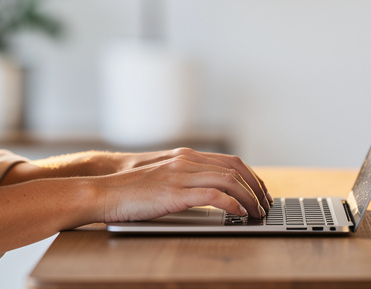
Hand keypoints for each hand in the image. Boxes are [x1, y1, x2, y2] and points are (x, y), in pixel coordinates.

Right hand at [94, 152, 268, 222]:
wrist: (105, 190)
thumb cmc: (131, 189)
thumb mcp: (163, 177)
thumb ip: (185, 179)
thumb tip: (210, 193)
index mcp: (186, 156)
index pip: (230, 161)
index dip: (251, 177)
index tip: (261, 192)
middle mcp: (186, 161)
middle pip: (235, 169)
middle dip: (256, 187)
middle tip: (265, 204)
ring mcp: (180, 175)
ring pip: (229, 180)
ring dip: (248, 197)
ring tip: (256, 212)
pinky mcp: (174, 193)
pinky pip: (213, 196)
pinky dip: (231, 204)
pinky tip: (238, 214)